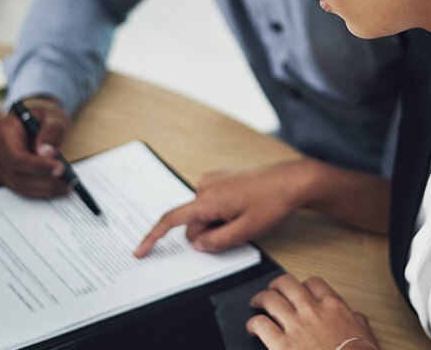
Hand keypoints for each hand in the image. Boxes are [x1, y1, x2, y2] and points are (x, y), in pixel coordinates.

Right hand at [0, 97, 70, 197]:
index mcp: (1, 130)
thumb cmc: (44, 117)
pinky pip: (20, 187)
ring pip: (18, 184)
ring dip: (43, 188)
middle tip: (67, 182)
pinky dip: (39, 189)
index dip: (37, 166)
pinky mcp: (4, 174)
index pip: (15, 156)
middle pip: (16, 173)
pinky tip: (56, 187)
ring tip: (65, 186)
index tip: (59, 169)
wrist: (40, 120)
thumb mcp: (54, 116)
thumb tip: (45, 152)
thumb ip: (51, 131)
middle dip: (43, 180)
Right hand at [134, 160, 312, 256]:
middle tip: (236, 229)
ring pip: (202, 215)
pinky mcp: (220, 179)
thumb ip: (216, 242)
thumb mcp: (245, 231)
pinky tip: (241, 208)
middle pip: (192, 223)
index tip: (140, 251)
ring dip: (216, 223)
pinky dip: (220, 213)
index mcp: (208, 198)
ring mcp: (212, 180)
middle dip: (207, 233)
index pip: (172, 220)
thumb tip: (197, 244)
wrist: (290, 180)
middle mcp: (205, 185)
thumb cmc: (272, 201)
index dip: (153, 237)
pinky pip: (210, 204)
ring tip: (243, 216)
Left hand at [247, 274, 378, 349]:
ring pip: (270, 299)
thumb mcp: (367, 337)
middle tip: (273, 289)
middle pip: (287, 284)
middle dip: (277, 285)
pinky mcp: (281, 345)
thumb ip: (358, 322)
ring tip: (257, 302)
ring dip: (261, 299)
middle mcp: (312, 311)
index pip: (314, 283)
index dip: (304, 284)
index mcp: (334, 307)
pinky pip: (261, 324)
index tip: (300, 289)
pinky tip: (253, 328)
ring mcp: (296, 326)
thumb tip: (357, 318)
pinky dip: (254, 324)